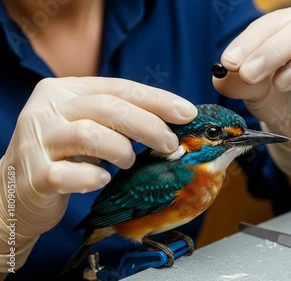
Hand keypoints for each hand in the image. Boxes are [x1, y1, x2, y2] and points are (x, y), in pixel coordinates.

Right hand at [0, 77, 195, 261]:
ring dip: (121, 150)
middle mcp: (47, 109)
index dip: (157, 100)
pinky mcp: (33, 174)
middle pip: (109, 107)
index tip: (187, 113)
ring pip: (90, 134)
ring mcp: (36, 141)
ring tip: (128, 162)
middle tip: (170, 144)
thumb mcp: (89, 127)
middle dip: (149, 126)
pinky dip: (92, 177)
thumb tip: (174, 123)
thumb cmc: (64, 156)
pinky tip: (101, 180)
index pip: (119, 87)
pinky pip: (69, 174)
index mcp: (64, 91)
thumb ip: (120, 119)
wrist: (15, 190)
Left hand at [213, 6, 290, 150]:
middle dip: (273, 51)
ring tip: (281, 84)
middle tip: (250, 74)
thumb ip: (235, 81)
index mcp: (290, 28)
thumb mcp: (250, 90)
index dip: (250, 41)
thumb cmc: (274, 98)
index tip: (230, 63)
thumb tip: (222, 75)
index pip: (272, 23)